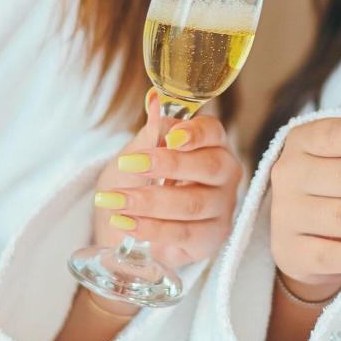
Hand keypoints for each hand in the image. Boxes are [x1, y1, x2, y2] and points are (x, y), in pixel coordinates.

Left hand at [92, 92, 241, 267]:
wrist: (131, 224)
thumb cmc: (141, 183)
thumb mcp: (138, 155)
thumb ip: (150, 134)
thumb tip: (154, 101)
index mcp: (211, 145)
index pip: (213, 132)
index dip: (195, 133)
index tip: (171, 137)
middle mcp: (224, 175)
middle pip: (210, 167)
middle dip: (168, 165)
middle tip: (130, 164)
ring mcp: (222, 208)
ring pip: (192, 204)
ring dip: (149, 201)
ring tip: (115, 200)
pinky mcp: (211, 238)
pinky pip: (184, 234)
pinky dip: (151, 228)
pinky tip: (126, 223)